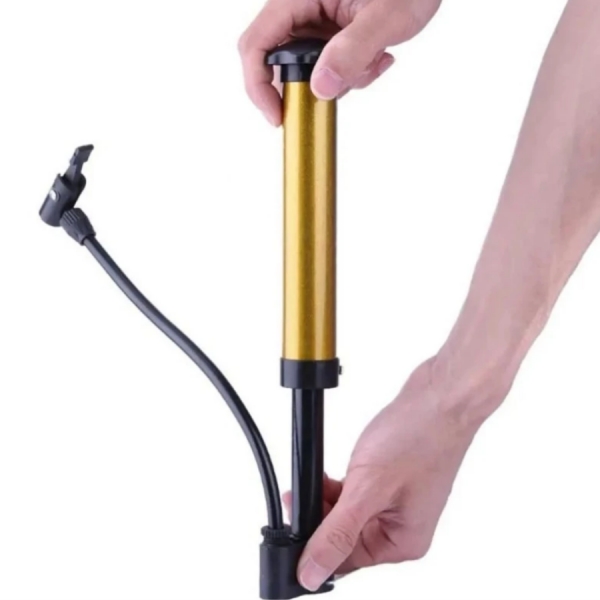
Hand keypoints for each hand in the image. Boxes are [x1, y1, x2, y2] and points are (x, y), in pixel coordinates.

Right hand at [239, 0, 442, 124]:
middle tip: (344, 87)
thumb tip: (321, 87)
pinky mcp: (331, 33)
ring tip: (374, 60)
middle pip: (278, 62)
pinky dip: (352, 72)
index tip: (277, 116)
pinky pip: (328, 66)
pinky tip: (377, 56)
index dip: (258, 85)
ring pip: (307, 70)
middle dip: (311, 86)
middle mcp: (301, 8)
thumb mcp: (387, 15)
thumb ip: (353, 49)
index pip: (256, 44)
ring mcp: (316, 21)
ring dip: (340, 80)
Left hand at [283, 358, 503, 591]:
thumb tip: (311, 574)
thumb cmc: (420, 437)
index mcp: (403, 542)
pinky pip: (359, 493)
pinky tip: (339, 468)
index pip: (345, 561)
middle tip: (300, 493)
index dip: (314, 544)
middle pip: (346, 537)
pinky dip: (344, 483)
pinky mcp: (393, 481)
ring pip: (350, 513)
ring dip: (329, 498)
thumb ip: (337, 533)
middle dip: (321, 515)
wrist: (440, 396)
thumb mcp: (368, 490)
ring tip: (321, 476)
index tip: (292, 522)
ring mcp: (398, 503)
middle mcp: (402, 527)